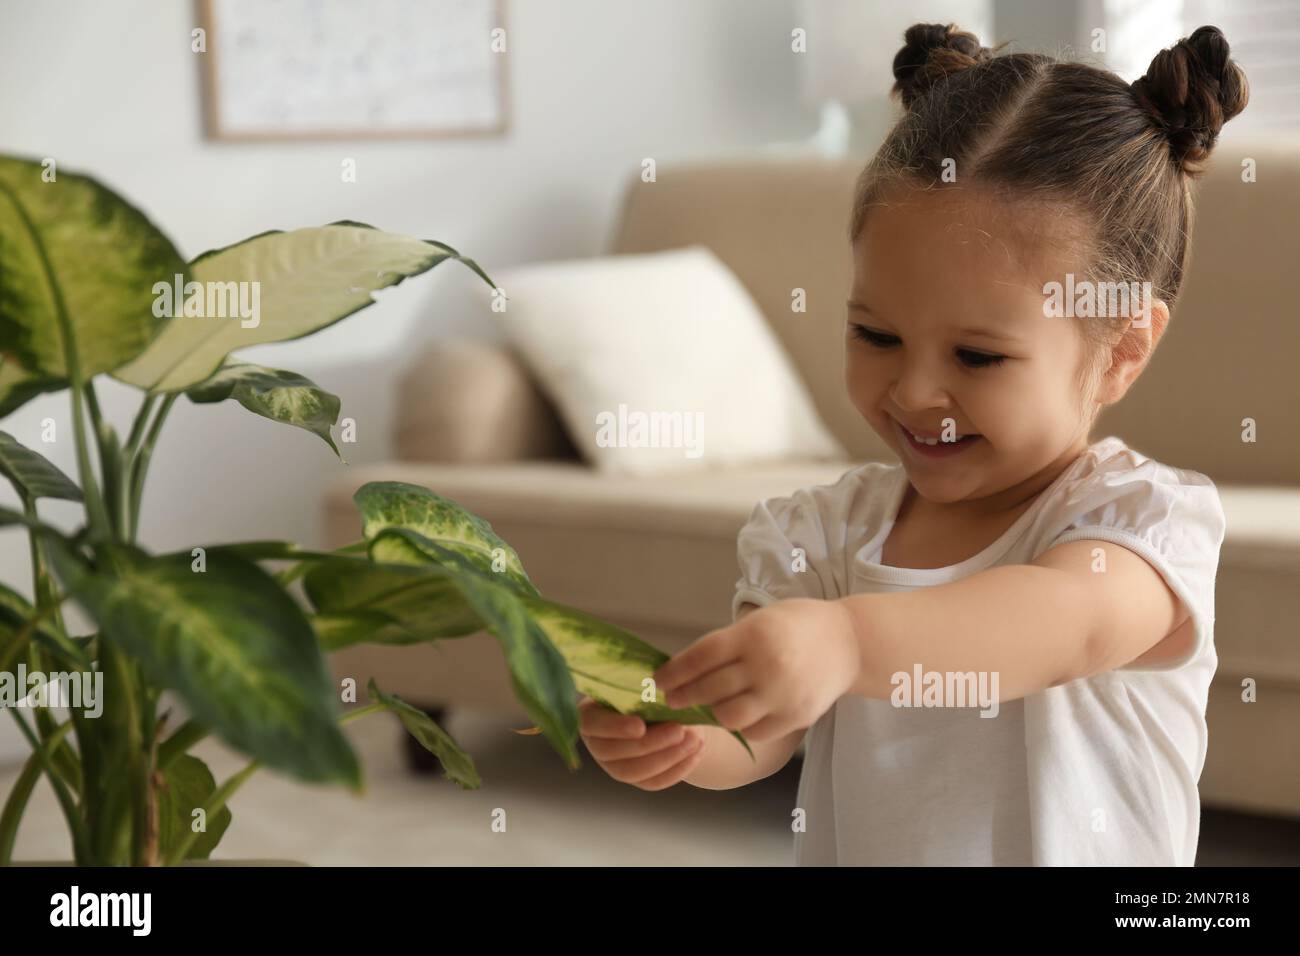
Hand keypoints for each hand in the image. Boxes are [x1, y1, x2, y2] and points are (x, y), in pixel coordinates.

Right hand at [578, 696, 705, 790]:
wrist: (669, 710)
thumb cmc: (651, 689)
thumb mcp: (647, 684)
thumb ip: (646, 691)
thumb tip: (662, 693)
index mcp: (591, 713)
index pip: (592, 724)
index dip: (614, 727)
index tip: (640, 726)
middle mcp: (597, 742)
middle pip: (614, 752)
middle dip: (650, 744)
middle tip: (678, 731)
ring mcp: (614, 765)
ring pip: (634, 771)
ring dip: (666, 758)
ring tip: (693, 741)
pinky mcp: (636, 779)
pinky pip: (653, 782)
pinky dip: (676, 770)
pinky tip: (695, 753)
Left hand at [651, 598, 858, 742]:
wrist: (849, 642)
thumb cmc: (795, 625)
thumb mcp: (759, 620)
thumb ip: (728, 644)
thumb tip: (684, 669)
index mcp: (754, 635)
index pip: (701, 657)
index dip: (675, 672)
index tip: (658, 680)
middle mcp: (767, 665)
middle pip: (710, 689)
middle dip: (683, 696)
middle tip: (671, 700)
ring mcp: (782, 695)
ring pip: (728, 717)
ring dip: (711, 713)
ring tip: (704, 707)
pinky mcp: (795, 717)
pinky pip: (754, 731)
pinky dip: (741, 725)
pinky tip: (735, 716)